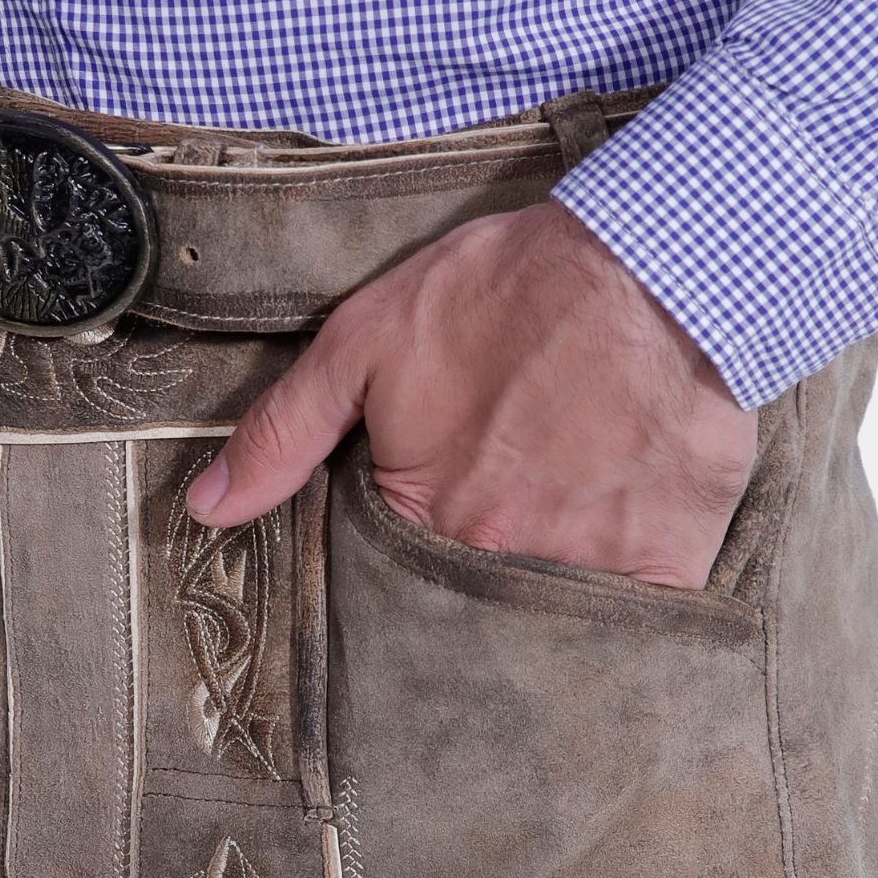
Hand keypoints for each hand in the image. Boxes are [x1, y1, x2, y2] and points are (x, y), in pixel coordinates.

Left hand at [185, 200, 757, 584]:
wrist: (650, 261)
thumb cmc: (506, 289)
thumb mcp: (366, 341)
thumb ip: (282, 433)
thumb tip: (205, 510)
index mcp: (427, 521)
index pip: (398, 586)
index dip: (409, 559)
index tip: (435, 522)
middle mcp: (505, 562)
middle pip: (477, 610)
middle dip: (479, 583)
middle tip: (507, 511)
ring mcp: (593, 568)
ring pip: (556, 614)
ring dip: (553, 583)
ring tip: (565, 517)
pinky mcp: (671, 560)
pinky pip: (645, 616)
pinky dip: (632, 595)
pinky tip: (625, 541)